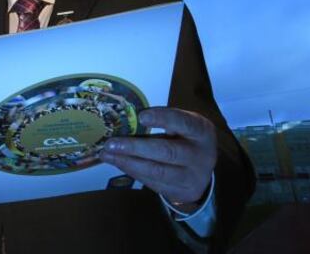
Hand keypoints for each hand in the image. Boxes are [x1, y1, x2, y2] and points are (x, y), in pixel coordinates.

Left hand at [100, 107, 215, 208]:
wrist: (202, 171)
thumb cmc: (185, 138)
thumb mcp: (181, 126)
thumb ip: (162, 121)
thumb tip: (124, 118)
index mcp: (201, 131)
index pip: (183, 122)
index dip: (162, 118)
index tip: (141, 116)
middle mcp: (201, 155)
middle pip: (168, 152)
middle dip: (136, 147)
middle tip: (111, 143)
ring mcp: (192, 177)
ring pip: (158, 171)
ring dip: (128, 162)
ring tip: (107, 154)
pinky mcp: (181, 192)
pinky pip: (153, 182)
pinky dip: (132, 171)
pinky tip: (118, 163)